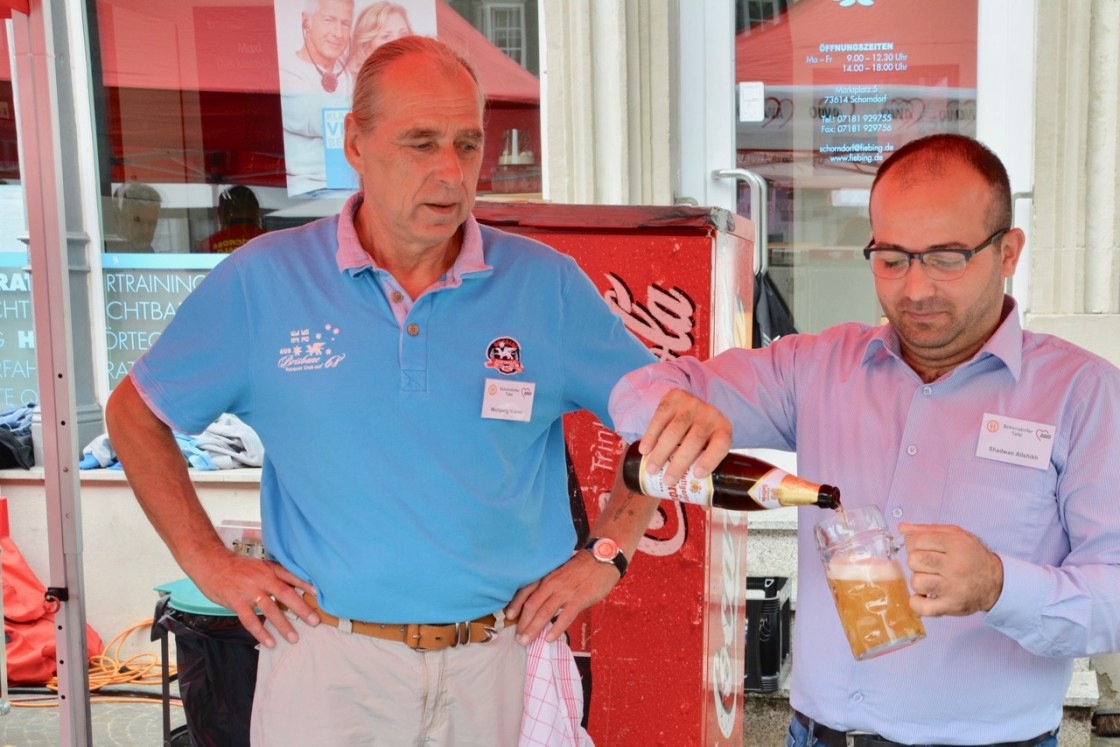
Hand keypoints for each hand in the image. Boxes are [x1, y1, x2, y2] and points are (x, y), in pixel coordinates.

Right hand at [185, 547, 319, 647]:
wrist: (212, 563)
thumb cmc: (238, 567)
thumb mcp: (259, 566)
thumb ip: (274, 576)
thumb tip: (294, 588)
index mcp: (269, 568)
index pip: (291, 575)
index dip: (305, 584)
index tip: (319, 594)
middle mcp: (262, 578)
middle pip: (286, 594)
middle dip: (301, 608)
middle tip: (314, 621)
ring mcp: (249, 591)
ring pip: (270, 610)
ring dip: (284, 625)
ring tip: (294, 637)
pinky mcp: (237, 602)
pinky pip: (251, 620)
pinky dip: (261, 632)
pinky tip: (270, 642)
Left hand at [504, 550, 621, 646]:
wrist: (602, 558)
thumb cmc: (581, 566)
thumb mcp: (560, 570)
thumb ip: (550, 583)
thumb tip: (539, 600)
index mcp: (547, 576)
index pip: (526, 590)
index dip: (516, 603)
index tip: (508, 615)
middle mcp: (553, 583)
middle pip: (532, 604)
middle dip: (523, 622)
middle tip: (518, 637)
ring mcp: (566, 591)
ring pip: (545, 612)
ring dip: (534, 628)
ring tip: (526, 640)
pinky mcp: (579, 598)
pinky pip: (565, 616)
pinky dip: (556, 628)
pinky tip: (549, 638)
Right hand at [638, 388, 731, 484]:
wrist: (691, 406)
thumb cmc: (701, 437)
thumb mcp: (708, 448)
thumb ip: (706, 469)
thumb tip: (702, 503)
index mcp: (724, 430)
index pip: (721, 445)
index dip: (710, 460)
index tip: (696, 475)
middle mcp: (711, 415)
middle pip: (695, 440)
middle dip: (679, 463)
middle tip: (667, 481)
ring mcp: (692, 404)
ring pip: (675, 430)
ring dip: (661, 452)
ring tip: (651, 469)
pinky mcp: (674, 397)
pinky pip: (660, 417)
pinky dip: (651, 435)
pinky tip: (644, 449)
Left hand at [900, 522, 1003, 616]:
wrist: (996, 582)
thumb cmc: (971, 556)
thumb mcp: (955, 535)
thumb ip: (927, 530)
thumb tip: (902, 528)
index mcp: (956, 545)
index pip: (918, 540)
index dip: (913, 544)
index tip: (921, 549)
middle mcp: (955, 566)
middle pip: (914, 560)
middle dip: (915, 561)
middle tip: (926, 565)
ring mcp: (953, 588)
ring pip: (916, 582)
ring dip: (918, 581)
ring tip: (929, 579)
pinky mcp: (951, 606)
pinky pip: (922, 607)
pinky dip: (917, 603)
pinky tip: (925, 596)